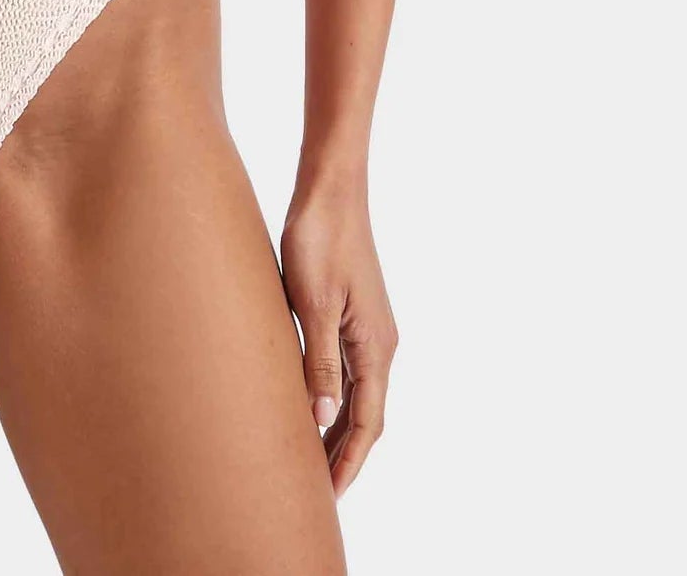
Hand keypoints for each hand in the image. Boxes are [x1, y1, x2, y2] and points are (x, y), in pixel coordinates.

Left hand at [280, 182, 397, 499]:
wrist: (329, 187)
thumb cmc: (319, 238)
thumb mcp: (313, 303)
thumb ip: (319, 362)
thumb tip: (322, 420)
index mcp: (374, 346)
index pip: (367, 422)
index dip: (348, 462)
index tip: (328, 498)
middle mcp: (378, 342)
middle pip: (365, 415)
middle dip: (343, 455)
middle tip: (314, 493)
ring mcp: (367, 327)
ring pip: (356, 395)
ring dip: (336, 430)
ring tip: (308, 462)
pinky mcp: (351, 312)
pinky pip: (346, 370)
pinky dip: (331, 398)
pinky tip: (308, 405)